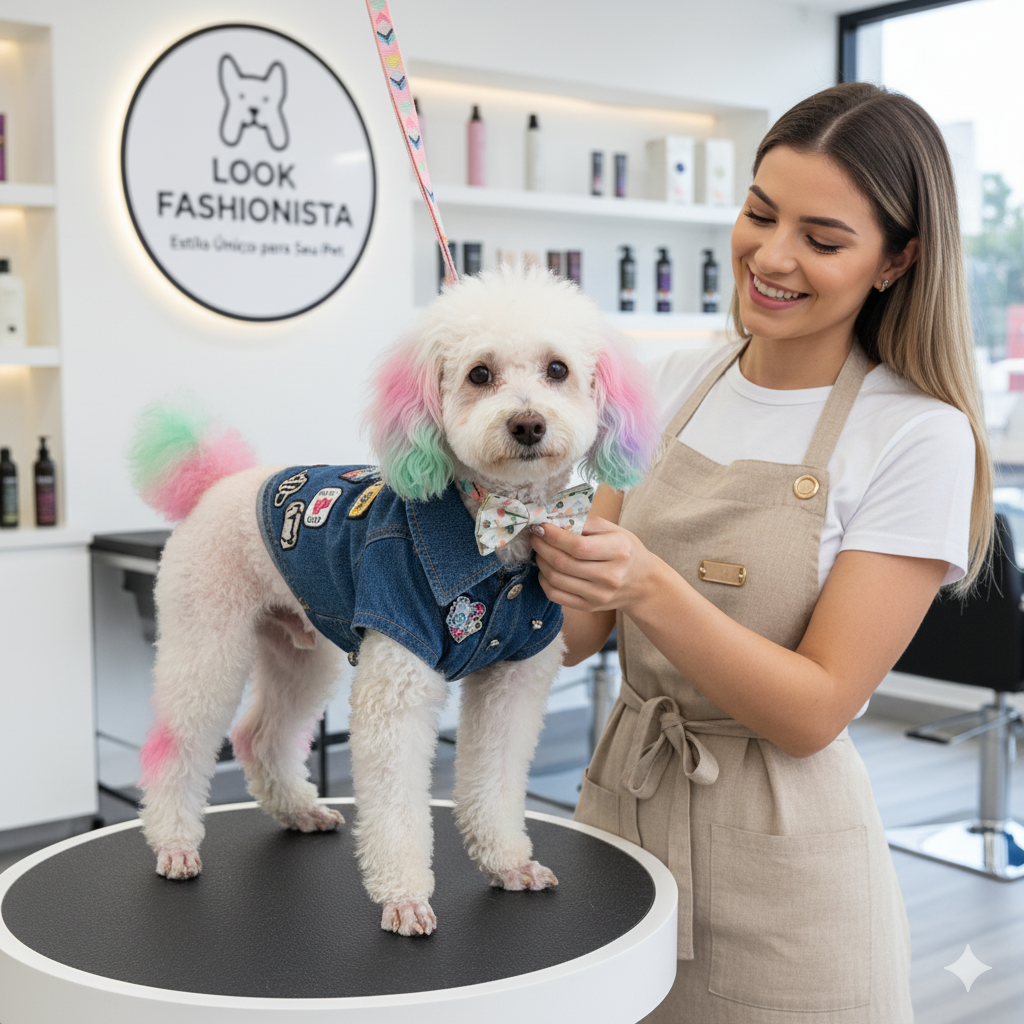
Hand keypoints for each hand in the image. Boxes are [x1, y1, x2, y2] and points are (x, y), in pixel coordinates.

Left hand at [530, 515, 659, 613]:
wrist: (642, 583)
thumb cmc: (625, 550)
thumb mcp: (613, 529)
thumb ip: (584, 522)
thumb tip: (551, 521)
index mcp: (619, 550)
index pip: (578, 546)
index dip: (553, 536)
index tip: (539, 526)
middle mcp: (610, 576)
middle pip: (563, 562)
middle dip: (541, 546)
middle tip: (535, 536)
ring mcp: (599, 595)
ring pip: (555, 579)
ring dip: (540, 561)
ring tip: (539, 550)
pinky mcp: (589, 607)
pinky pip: (555, 595)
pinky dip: (543, 580)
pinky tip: (545, 568)